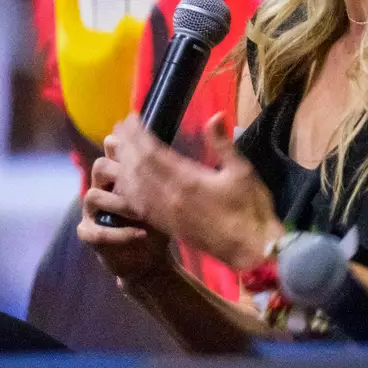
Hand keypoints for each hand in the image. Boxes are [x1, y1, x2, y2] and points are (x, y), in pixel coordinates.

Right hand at [77, 148, 172, 281]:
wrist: (148, 256)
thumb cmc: (156, 221)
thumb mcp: (162, 197)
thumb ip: (161, 174)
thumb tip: (175, 151)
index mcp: (119, 175)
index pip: (113, 148)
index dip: (124, 144)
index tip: (142, 148)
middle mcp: (102, 188)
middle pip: (100, 166)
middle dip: (120, 171)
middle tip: (140, 183)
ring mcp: (92, 211)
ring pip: (92, 195)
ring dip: (119, 203)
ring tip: (142, 212)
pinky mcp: (89, 234)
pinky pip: (95, 232)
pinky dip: (119, 233)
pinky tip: (140, 234)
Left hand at [109, 113, 283, 270]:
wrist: (250, 251)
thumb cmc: (251, 210)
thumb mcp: (243, 172)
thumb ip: (224, 145)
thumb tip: (215, 116)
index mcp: (188, 180)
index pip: (153, 152)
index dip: (138, 135)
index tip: (131, 119)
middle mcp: (170, 196)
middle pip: (137, 167)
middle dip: (126, 146)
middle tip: (118, 129)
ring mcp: (166, 213)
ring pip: (134, 186)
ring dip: (122, 166)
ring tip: (116, 150)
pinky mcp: (167, 225)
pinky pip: (139, 205)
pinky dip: (128, 190)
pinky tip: (124, 182)